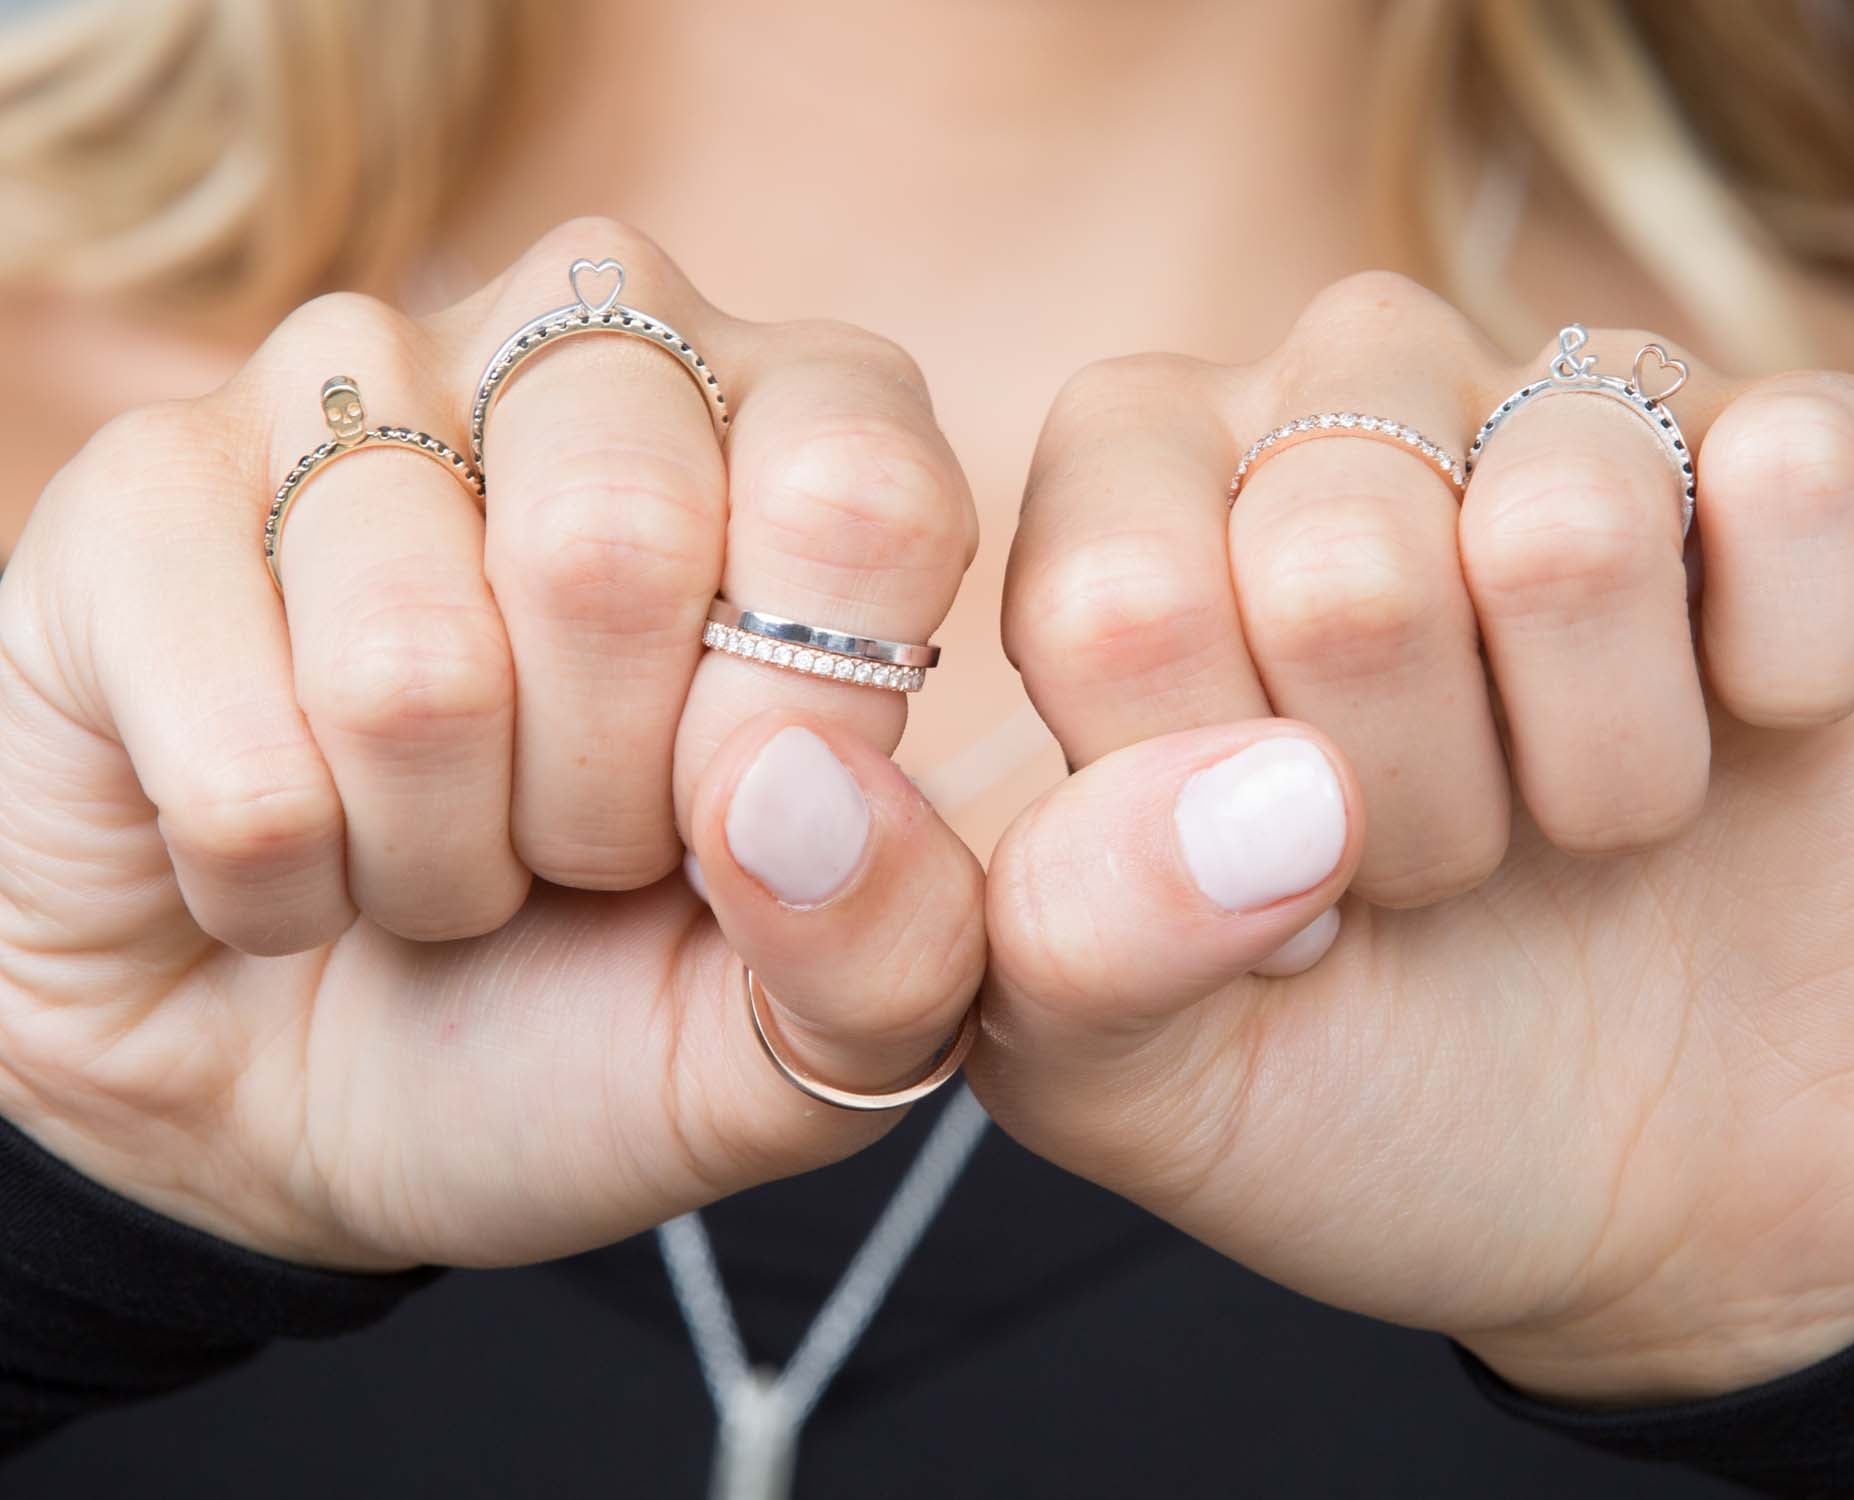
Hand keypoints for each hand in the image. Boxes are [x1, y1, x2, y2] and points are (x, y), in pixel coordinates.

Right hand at [0, 219, 982, 1269]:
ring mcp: (355, 384)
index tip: (733, 827)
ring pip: (413, 670)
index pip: (859, 498)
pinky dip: (277, 883)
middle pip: (618, 549)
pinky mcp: (144, 484)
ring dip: (433, 855)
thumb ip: (896, 947)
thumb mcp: (803, 1038)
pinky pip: (240, 751)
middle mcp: (589, 340)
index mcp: (804, 428)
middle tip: (570, 844)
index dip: (792, 736)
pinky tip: (289, 846)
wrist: (307, 1078)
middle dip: (600, 806)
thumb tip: (806, 800)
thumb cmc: (588, 1010)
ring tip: (432, 842)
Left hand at [976, 274, 1853, 1402]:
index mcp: (1143, 507)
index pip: (1110, 596)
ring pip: (1571, 530)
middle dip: (1403, 811)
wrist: (1681, 1174)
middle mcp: (1345, 409)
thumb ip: (1071, 940)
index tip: (1265, 902)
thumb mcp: (1149, 1078)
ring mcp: (1578, 412)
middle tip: (1442, 870)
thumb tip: (1231, 792)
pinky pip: (1798, 482)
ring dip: (1597, 769)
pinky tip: (1758, 720)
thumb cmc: (1374, 1084)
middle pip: (1338, 564)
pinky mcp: (1810, 447)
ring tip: (1587, 820)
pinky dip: (1790, 674)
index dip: (1198, 814)